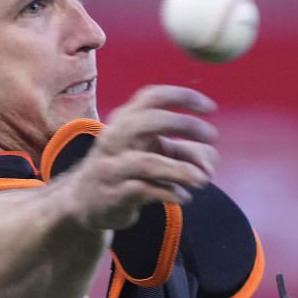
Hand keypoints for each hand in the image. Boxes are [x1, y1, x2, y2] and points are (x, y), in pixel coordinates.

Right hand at [58, 85, 218, 230]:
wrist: (85, 201)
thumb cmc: (128, 169)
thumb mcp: (157, 154)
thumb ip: (188, 155)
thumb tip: (208, 168)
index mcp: (125, 120)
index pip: (153, 97)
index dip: (183, 97)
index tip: (211, 109)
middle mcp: (115, 139)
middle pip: (148, 122)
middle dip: (184, 125)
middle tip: (212, 135)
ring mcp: (112, 168)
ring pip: (147, 163)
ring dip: (181, 170)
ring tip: (203, 179)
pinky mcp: (113, 195)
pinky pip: (144, 191)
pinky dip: (169, 193)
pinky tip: (184, 196)